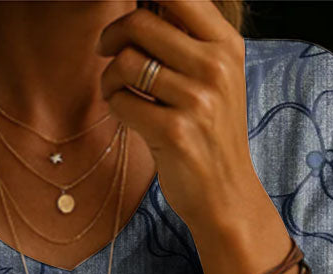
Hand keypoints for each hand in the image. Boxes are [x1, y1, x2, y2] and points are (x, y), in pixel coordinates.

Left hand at [95, 0, 262, 234]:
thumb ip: (188, 40)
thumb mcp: (216, 78)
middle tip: (106, 50)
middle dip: (112, 35)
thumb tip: (145, 5)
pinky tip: (124, 112)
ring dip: (109, 77)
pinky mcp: (175, 133)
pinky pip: (122, 102)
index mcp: (226, 45)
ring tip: (115, 90)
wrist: (226, 195)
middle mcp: (216, 67)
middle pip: (141, 23)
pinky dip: (114, 105)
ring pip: (126, 63)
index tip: (127, 14)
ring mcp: (197, 101)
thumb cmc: (211, 134)